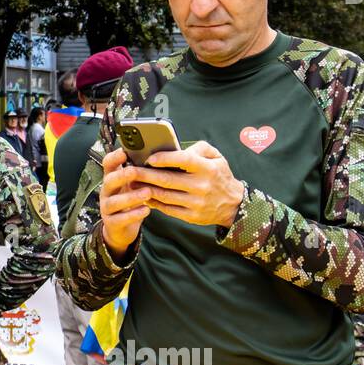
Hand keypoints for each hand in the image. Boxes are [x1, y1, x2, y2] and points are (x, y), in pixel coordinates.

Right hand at [97, 148, 152, 260]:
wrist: (121, 229)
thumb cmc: (130, 202)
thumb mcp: (132, 185)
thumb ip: (139, 173)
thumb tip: (159, 155)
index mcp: (112, 179)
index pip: (107, 164)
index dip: (114, 157)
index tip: (124, 152)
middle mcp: (107, 192)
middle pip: (109, 181)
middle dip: (122, 176)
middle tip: (135, 172)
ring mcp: (107, 208)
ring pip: (114, 202)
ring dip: (131, 197)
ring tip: (147, 193)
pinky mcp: (112, 223)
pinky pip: (120, 219)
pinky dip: (133, 214)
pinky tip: (146, 210)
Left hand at [123, 141, 244, 227]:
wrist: (233, 205)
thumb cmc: (219, 176)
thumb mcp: (216, 157)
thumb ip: (198, 148)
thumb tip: (177, 148)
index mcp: (208, 169)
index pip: (183, 160)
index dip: (164, 158)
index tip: (149, 158)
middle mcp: (202, 186)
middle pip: (168, 180)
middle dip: (146, 175)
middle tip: (130, 170)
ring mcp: (196, 203)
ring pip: (164, 196)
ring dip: (145, 189)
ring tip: (132, 182)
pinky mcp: (191, 217)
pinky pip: (167, 209)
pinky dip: (153, 202)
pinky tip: (143, 195)